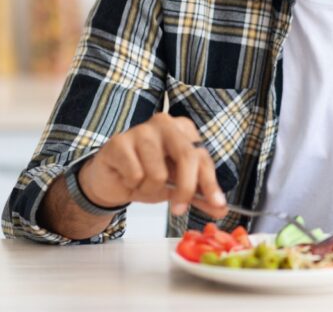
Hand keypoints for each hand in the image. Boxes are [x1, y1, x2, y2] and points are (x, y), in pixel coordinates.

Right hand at [76, 112, 226, 217]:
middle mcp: (165, 124)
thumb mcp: (177, 186)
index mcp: (184, 130)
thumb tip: (221, 208)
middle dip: (185, 189)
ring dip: (150, 189)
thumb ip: (199, 195)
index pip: (203, 157)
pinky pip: (136, 175)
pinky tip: (126, 178)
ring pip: (158, 173)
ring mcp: (141, 130)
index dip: (211, 183)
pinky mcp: (119, 142)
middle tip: (178, 209)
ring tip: (141, 183)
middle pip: (187, 157)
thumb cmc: (146, 176)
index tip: (218, 205)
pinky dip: (132, 185)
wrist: (111, 180)